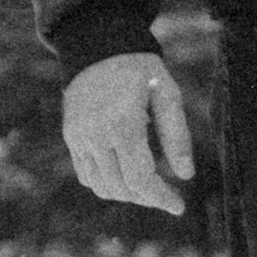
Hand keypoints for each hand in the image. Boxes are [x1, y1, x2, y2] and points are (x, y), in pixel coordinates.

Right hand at [62, 51, 193, 214]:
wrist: (98, 49)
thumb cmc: (141, 70)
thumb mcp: (168, 95)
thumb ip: (177, 135)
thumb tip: (186, 176)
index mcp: (122, 124)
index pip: (141, 178)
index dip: (161, 198)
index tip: (179, 207)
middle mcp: (95, 134)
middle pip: (122, 187)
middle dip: (147, 198)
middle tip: (168, 196)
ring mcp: (78, 137)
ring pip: (101, 186)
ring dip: (127, 194)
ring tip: (150, 188)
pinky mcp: (70, 137)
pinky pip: (86, 174)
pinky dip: (107, 184)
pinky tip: (126, 178)